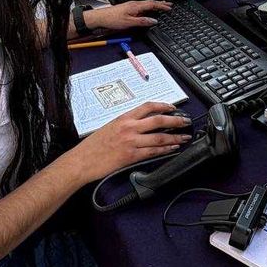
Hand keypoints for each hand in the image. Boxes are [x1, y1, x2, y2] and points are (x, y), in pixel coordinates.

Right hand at [67, 102, 191, 182]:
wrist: (81, 161)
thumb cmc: (92, 146)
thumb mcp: (109, 127)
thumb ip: (126, 123)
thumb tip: (142, 123)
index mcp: (123, 118)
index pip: (148, 106)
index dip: (163, 105)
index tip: (173, 107)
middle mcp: (129, 127)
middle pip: (158, 120)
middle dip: (176, 120)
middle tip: (186, 121)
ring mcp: (131, 142)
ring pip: (159, 137)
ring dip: (175, 137)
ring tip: (184, 137)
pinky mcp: (131, 156)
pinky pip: (153, 152)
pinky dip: (165, 150)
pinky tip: (172, 148)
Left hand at [86, 0, 171, 30]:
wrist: (101, 18)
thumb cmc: (112, 19)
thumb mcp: (129, 23)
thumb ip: (142, 22)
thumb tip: (153, 21)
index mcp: (136, 6)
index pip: (152, 4)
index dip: (161, 6)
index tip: (169, 8)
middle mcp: (134, 4)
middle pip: (150, 2)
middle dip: (160, 3)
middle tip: (169, 5)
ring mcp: (131, 6)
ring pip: (146, 4)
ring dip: (155, 5)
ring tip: (161, 6)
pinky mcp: (128, 8)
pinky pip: (142, 6)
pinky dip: (148, 7)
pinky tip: (148, 10)